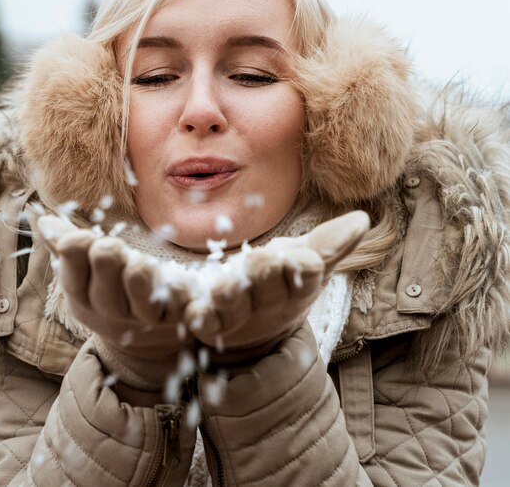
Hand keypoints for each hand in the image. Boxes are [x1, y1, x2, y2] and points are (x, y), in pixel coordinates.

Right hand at [37, 216, 190, 361]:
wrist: (146, 348)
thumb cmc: (114, 297)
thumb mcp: (87, 281)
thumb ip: (67, 250)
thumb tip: (44, 220)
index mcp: (80, 295)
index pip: (72, 250)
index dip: (82, 239)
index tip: (92, 242)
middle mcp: (108, 311)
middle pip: (105, 256)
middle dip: (113, 247)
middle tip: (120, 253)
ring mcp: (142, 319)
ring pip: (139, 273)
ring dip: (143, 262)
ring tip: (145, 268)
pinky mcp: (175, 322)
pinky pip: (179, 292)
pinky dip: (180, 284)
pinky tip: (177, 285)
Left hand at [184, 211, 369, 355]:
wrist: (250, 329)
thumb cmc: (280, 287)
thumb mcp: (306, 264)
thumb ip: (329, 245)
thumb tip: (362, 219)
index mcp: (296, 288)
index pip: (305, 275)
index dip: (302, 268)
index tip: (303, 259)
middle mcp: (268, 306)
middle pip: (268, 288)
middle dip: (265, 274)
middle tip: (260, 261)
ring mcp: (236, 318)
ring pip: (232, 307)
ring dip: (229, 297)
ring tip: (221, 288)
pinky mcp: (206, 323)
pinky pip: (200, 320)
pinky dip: (194, 312)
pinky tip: (188, 305)